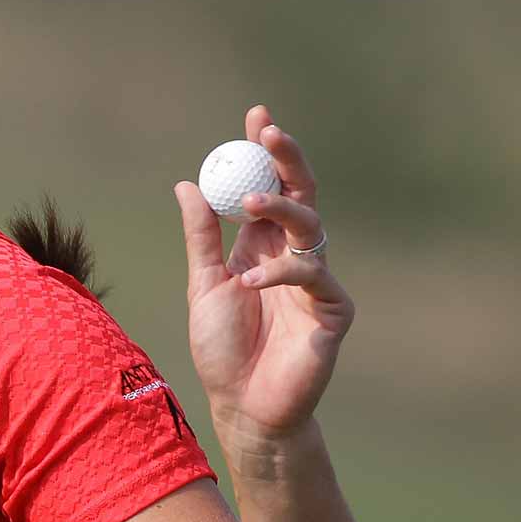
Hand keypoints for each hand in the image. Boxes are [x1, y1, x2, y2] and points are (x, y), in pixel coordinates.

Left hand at [173, 105, 354, 448]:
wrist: (242, 405)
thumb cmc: (223, 349)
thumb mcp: (204, 284)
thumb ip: (201, 237)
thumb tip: (187, 184)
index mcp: (263, 244)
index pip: (269, 187)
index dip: (266, 152)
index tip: (256, 116)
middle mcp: (295, 255)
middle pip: (302, 194)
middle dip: (288, 160)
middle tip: (268, 134)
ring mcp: (316, 281)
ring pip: (312, 226)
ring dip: (279, 207)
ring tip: (246, 202)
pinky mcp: (333, 310)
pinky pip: (314, 277)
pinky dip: (281, 272)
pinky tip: (251, 282)